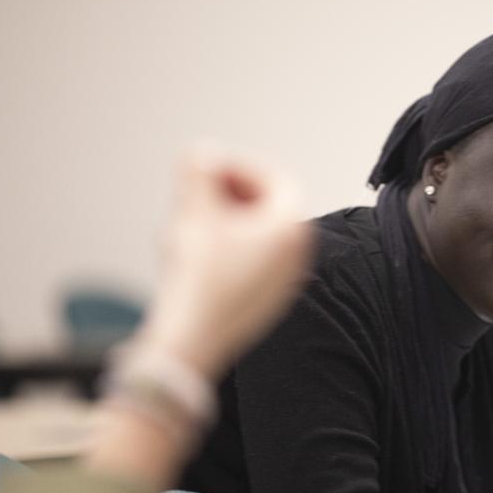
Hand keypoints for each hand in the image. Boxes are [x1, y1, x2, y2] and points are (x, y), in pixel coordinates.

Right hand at [141, 141, 312, 377]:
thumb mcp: (194, 214)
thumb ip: (198, 171)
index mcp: (292, 227)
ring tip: (193, 223)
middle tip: (199, 192)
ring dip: (228, 220)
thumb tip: (200, 151)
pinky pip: (256, 261)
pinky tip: (199, 255)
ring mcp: (287, 280)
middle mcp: (299, 254)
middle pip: (270, 206)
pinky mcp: (269, 301)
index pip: (275, 178)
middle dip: (231, 192)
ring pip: (261, 235)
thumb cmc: (198, 278)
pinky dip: (231, 248)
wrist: (193, 341)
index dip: (238, 166)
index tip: (208, 168)